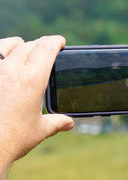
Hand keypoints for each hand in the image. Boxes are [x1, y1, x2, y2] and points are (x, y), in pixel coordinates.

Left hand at [0, 36, 73, 169]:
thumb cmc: (13, 138)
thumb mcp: (40, 130)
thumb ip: (57, 122)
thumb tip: (69, 123)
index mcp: (33, 79)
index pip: (47, 48)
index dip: (56, 41)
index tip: (60, 41)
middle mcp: (12, 70)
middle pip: (29, 45)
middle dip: (40, 45)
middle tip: (46, 50)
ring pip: (7, 44)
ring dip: (18, 44)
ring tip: (21, 49)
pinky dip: (2, 54)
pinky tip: (4, 63)